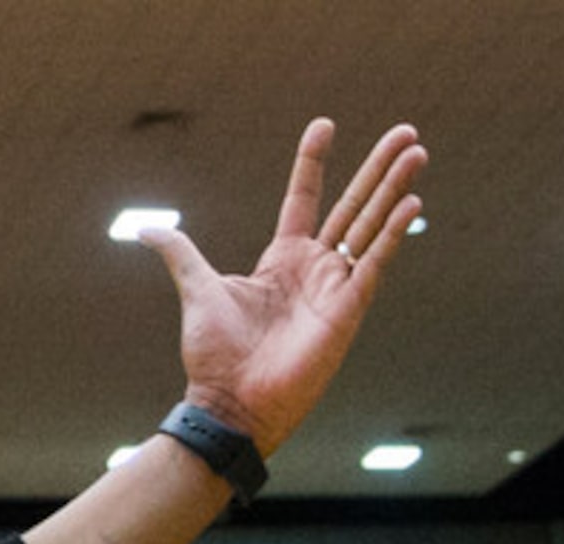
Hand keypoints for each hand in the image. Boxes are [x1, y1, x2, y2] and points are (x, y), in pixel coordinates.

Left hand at [142, 120, 425, 455]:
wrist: (229, 400)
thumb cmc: (214, 354)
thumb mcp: (198, 290)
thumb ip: (181, 254)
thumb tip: (146, 230)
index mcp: (281, 259)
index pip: (303, 198)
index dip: (313, 162)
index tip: (324, 123)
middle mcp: (314, 268)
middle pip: (353, 205)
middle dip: (378, 169)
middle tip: (407, 132)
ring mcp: (335, 286)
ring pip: (372, 226)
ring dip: (396, 189)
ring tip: (417, 152)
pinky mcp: (348, 310)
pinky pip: (375, 263)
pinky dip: (392, 234)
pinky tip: (411, 203)